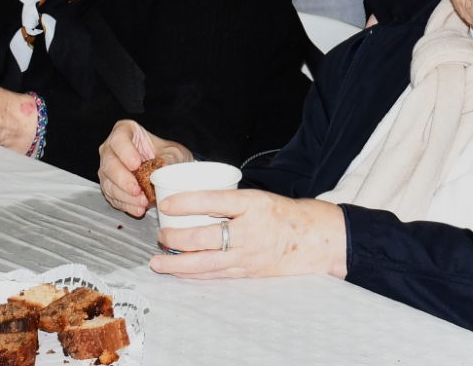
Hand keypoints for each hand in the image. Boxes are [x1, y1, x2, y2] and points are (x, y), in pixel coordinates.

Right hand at [98, 120, 192, 217]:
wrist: (168, 170)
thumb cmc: (167, 155)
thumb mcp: (174, 152)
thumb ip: (169, 157)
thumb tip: (164, 166)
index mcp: (125, 132)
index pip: (119, 139)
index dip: (125, 152)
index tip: (135, 164)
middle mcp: (112, 150)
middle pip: (109, 163)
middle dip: (123, 179)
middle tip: (137, 189)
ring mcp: (109, 169)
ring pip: (109, 183)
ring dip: (125, 195)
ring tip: (142, 202)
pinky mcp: (110, 186)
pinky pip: (113, 197)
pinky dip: (126, 204)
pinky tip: (137, 208)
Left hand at [150, 190, 345, 280]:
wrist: (315, 239)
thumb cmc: (285, 214)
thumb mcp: (261, 198)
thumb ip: (231, 202)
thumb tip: (195, 203)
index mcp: (253, 204)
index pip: (214, 200)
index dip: (187, 202)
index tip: (167, 203)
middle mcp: (249, 230)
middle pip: (204, 236)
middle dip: (176, 236)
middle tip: (160, 233)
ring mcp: (248, 255)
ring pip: (204, 261)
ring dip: (177, 262)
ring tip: (157, 262)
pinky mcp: (247, 272)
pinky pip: (214, 274)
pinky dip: (193, 274)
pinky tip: (178, 272)